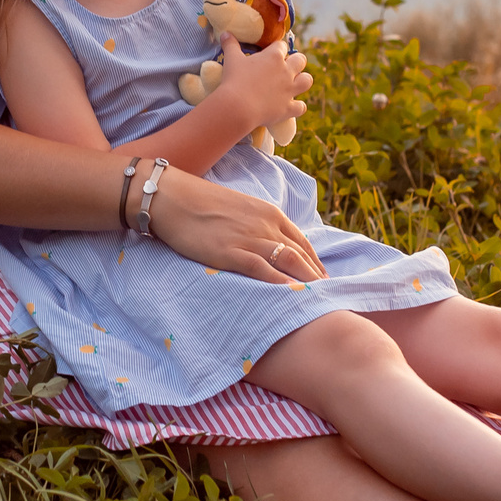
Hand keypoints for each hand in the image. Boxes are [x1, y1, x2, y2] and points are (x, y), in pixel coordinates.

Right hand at [145, 167, 326, 284]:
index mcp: (269, 214)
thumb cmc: (201, 204)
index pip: (302, 242)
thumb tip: (268, 246)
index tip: (323, 280)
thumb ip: (257, 226)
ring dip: (306, 282)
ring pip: (289, 261)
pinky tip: (291, 297)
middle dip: (316, 277)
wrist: (173, 198)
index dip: (316, 263)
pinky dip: (280, 283)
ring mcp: (250, 238)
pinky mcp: (232, 252)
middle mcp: (266, 225)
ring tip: (317, 302)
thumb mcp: (240, 210)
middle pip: (301, 254)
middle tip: (327, 297)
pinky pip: (264, 270)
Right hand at [216, 33, 310, 131]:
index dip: (277, 49)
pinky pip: (301, 106)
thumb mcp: (231, 59)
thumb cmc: (234, 80)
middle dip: (295, 62)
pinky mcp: (288, 107)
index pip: (282, 46)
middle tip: (285, 67)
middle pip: (300, 60)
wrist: (238, 107)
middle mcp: (286, 71)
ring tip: (294, 83)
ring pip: (307, 80)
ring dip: (302, 81)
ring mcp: (290, 90)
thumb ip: (230, 44)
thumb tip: (224, 33)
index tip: (271, 52)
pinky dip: (297, 106)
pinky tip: (291, 107)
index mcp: (274, 56)